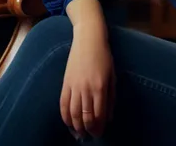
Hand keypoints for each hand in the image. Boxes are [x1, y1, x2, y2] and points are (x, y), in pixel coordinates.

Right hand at [60, 23, 115, 139]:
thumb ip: (111, 97)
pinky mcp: (65, 83)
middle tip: (91, 135)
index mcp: (100, 87)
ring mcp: (74, 86)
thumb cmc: (104, 56)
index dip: (99, 127)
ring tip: (79, 134)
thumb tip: (109, 117)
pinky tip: (68, 123)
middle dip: (88, 129)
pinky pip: (63, 104)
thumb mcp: (112, 75)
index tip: (100, 133)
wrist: (88, 39)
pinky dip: (65, 117)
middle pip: (85, 117)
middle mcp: (86, 89)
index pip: (98, 114)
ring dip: (76, 127)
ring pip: (73, 114)